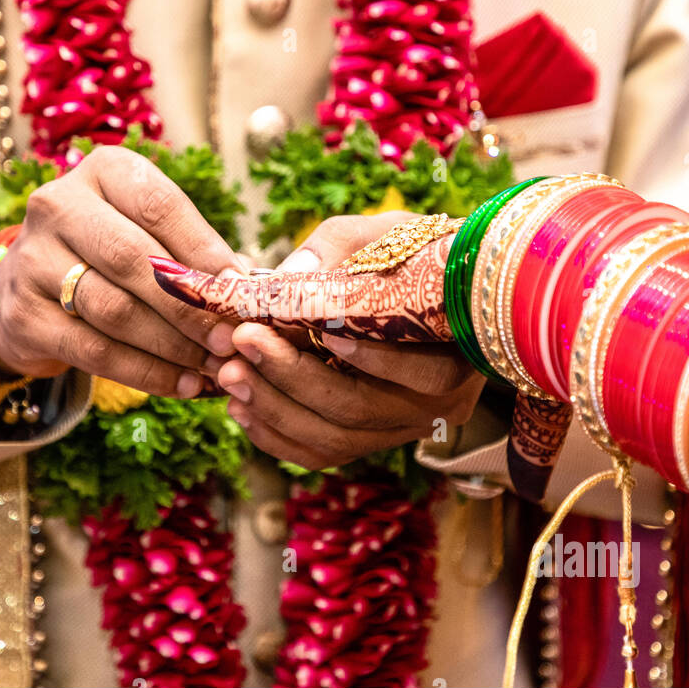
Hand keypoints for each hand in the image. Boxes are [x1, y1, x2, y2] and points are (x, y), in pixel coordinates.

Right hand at [0, 146, 243, 395]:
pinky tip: (182, 385)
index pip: (160, 206)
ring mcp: (33, 260)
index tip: (243, 292)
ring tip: (213, 366)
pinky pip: (94, 351)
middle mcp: (59, 206)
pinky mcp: (23, 315)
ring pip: (115, 310)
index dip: (205, 251)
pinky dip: (146, 373)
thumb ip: (196, 255)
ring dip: (173, 345)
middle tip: (231, 339)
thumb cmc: (113, 255)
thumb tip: (249, 288)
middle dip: (191, 306)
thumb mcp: (152, 235)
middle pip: (133, 259)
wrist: (31, 291)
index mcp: (103, 172)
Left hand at [161, 214, 483, 469]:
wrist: (440, 292)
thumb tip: (285, 278)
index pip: (421, 371)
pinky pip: (318, 454)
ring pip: (333, 439)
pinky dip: (274, 434)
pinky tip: (238, 405)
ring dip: (274, 408)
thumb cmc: (418, 254)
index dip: (370, 357)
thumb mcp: (392, 233)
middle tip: (244, 339)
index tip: (319, 328)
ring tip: (229, 372)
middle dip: (293, 376)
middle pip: (359, 409)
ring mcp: (400, 429)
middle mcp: (436, 407)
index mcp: (459, 357)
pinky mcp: (367, 441)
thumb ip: (342, 246)